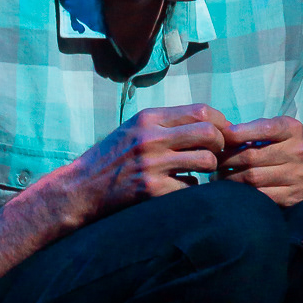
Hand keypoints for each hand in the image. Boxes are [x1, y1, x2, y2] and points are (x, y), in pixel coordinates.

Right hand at [60, 105, 235, 218]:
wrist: (79, 189)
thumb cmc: (110, 158)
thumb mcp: (133, 129)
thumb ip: (166, 123)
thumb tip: (208, 122)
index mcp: (147, 118)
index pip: (201, 111)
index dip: (221, 123)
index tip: (222, 134)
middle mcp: (150, 138)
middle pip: (209, 133)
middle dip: (220, 145)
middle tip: (215, 155)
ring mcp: (151, 165)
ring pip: (206, 161)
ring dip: (209, 169)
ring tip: (198, 171)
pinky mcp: (151, 190)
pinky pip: (191, 187)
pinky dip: (191, 189)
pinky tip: (179, 187)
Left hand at [219, 115, 302, 205]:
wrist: (295, 176)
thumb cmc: (271, 149)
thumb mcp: (264, 133)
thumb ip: (246, 130)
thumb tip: (219, 134)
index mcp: (292, 129)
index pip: (265, 128)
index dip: (240, 133)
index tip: (222, 138)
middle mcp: (299, 151)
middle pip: (252, 156)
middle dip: (226, 159)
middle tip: (213, 162)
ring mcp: (298, 174)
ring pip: (253, 177)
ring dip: (229, 177)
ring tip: (217, 176)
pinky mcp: (294, 195)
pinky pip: (260, 195)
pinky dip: (241, 193)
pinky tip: (231, 190)